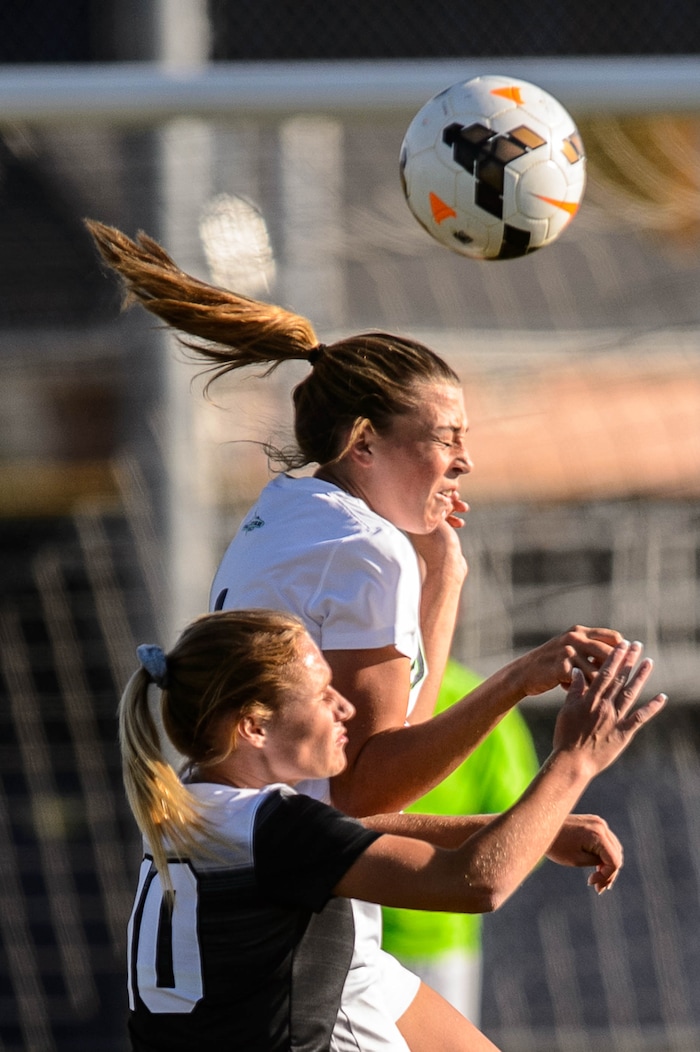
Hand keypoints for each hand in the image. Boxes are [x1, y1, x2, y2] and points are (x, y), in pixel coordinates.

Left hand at [409, 497, 468, 581]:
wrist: (447, 568)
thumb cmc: (439, 544)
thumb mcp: (437, 519)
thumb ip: (438, 505)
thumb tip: (443, 495)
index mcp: (412, 520)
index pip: (423, 499)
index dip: (437, 492)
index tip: (449, 491)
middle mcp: (417, 526)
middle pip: (432, 505)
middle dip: (448, 500)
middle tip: (457, 497)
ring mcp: (428, 533)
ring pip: (441, 514)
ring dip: (454, 509)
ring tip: (464, 508)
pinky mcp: (438, 539)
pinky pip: (446, 524)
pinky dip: (454, 521)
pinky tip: (461, 523)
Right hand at [512, 625, 626, 697]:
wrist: (524, 673)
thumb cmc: (551, 663)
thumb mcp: (569, 648)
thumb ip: (590, 648)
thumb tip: (618, 656)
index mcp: (580, 632)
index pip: (613, 637)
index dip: (624, 651)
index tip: (631, 664)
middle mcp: (575, 638)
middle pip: (609, 653)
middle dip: (619, 669)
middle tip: (626, 683)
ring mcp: (568, 651)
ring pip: (597, 671)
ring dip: (602, 685)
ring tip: (606, 695)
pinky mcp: (562, 667)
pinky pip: (583, 682)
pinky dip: (586, 690)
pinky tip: (584, 696)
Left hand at [546, 814, 622, 893]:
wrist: (539, 825)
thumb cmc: (556, 845)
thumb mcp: (577, 860)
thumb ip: (597, 863)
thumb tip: (609, 866)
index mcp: (598, 834)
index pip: (614, 861)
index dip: (607, 876)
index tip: (592, 883)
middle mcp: (601, 825)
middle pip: (616, 854)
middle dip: (609, 873)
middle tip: (599, 888)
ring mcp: (598, 822)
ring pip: (613, 848)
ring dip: (607, 864)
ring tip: (598, 880)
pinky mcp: (593, 822)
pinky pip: (605, 841)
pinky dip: (603, 854)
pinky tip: (596, 867)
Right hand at [553, 640, 666, 778]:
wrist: (573, 762)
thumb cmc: (566, 736)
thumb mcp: (566, 710)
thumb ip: (574, 690)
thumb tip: (578, 671)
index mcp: (590, 700)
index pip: (604, 673)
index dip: (614, 658)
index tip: (621, 644)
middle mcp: (605, 706)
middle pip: (619, 679)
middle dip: (629, 660)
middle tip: (637, 645)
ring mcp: (616, 719)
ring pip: (631, 693)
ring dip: (641, 677)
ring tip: (649, 662)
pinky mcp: (624, 733)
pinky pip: (640, 718)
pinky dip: (652, 708)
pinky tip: (662, 697)